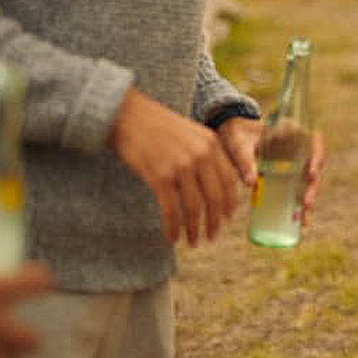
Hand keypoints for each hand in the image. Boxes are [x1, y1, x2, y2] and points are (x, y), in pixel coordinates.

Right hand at [109, 88, 242, 245]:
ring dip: (194, 229)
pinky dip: (173, 227)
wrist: (128, 116)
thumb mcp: (190, 134)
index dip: (229, 203)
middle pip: (215, 197)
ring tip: (194, 242)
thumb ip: (205, 154)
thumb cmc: (157, 126)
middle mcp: (200, 155)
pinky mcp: (159, 176)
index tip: (226, 219)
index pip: (228, 181)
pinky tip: (172, 238)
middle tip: (212, 237)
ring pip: (194, 207)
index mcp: (211, 143)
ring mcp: (181, 166)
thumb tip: (214, 184)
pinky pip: (171, 209)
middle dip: (215, 222)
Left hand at [217, 120, 323, 224]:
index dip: (318, 157)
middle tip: (306, 203)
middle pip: (315, 165)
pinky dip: (299, 204)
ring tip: (304, 219)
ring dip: (308, 198)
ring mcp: (295, 160)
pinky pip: (298, 188)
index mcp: (291, 131)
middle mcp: (298, 146)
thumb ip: (245, 162)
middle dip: (313, 186)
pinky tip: (299, 221)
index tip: (311, 173)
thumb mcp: (239, 146)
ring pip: (308, 180)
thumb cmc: (236, 134)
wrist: (231, 136)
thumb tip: (251, 184)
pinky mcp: (287, 173)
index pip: (315, 141)